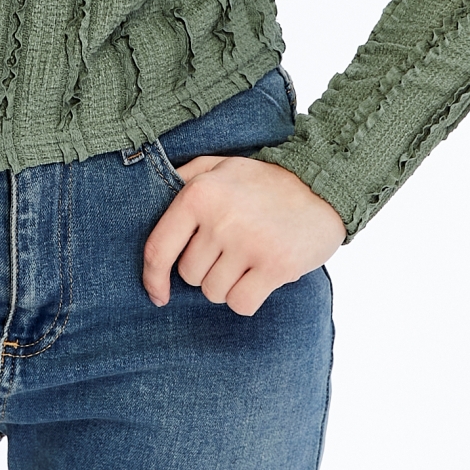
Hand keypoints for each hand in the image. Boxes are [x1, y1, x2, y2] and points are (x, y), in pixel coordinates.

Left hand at [143, 153, 345, 315]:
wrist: (321, 184)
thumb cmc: (263, 181)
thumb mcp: (219, 165)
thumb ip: (184, 179)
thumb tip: (148, 198)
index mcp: (199, 193)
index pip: (159, 248)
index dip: (153, 278)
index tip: (157, 294)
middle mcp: (219, 219)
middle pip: (190, 275)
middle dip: (205, 270)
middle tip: (230, 249)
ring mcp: (248, 243)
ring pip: (214, 292)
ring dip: (227, 285)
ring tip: (248, 258)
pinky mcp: (275, 265)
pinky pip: (241, 304)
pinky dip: (247, 298)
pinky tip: (259, 277)